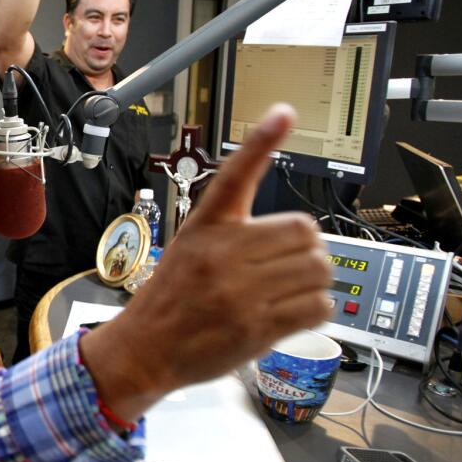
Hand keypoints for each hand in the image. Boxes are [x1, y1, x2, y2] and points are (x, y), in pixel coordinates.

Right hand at [82, 105, 331, 415]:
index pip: (237, 174)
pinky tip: (292, 312)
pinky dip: (315, 311)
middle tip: (289, 265)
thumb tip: (298, 231)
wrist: (144, 349)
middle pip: (304, 232)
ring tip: (292, 290)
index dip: (262, 140)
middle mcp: (223, 254)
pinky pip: (316, 307)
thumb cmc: (169, 298)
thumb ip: (233, 230)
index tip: (284, 112)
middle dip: (308, 250)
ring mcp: (240, 291)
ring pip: (317, 269)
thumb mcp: (190, 246)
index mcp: (206, 227)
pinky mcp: (256, 327)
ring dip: (315, 282)